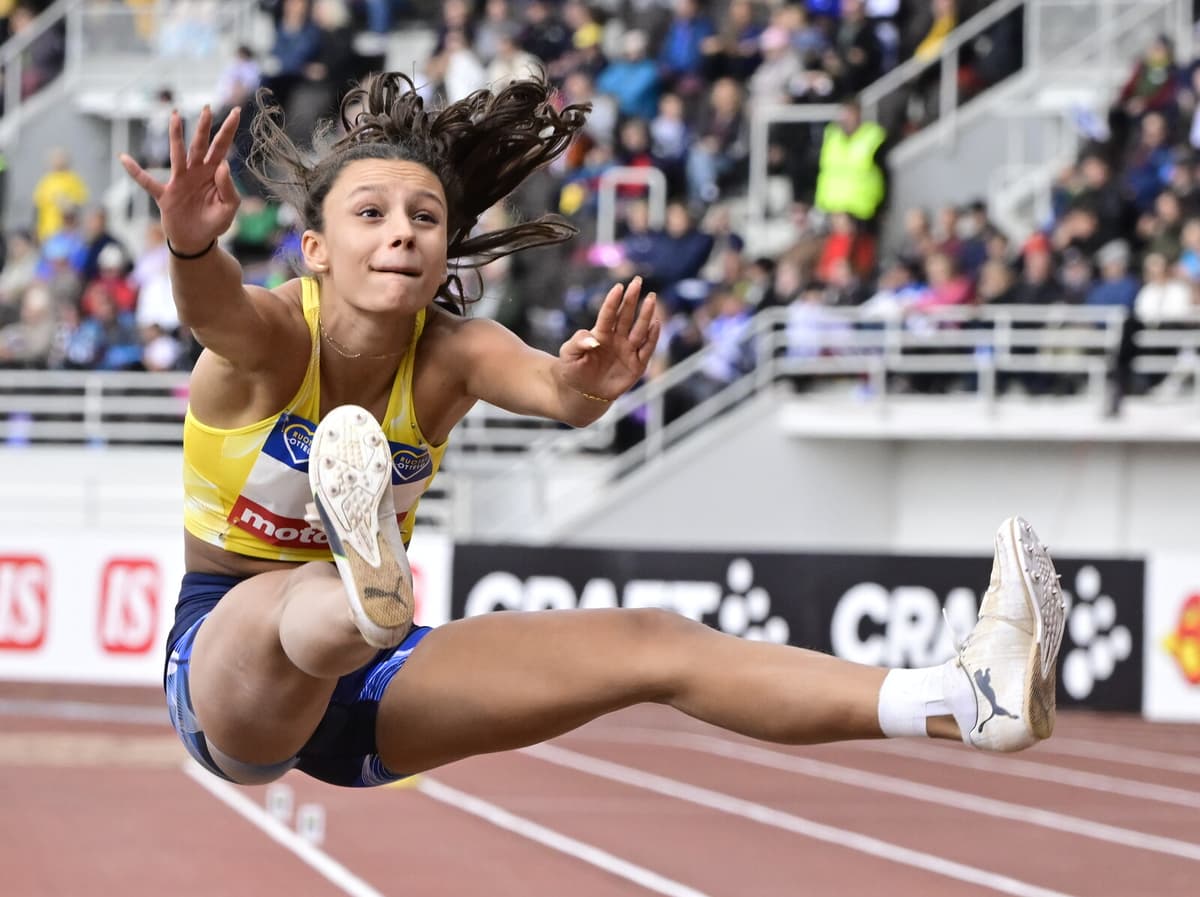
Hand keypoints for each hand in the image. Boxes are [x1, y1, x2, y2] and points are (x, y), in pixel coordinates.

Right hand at [119, 105, 241, 255]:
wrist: (196, 241)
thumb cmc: (214, 223)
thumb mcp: (228, 209)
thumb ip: (228, 188)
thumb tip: (224, 166)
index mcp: (213, 174)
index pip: (222, 148)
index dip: (228, 131)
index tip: (236, 111)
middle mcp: (196, 172)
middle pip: (200, 145)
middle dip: (204, 127)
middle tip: (207, 108)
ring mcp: (179, 181)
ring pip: (177, 154)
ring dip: (176, 136)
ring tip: (175, 116)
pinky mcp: (165, 194)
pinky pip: (147, 181)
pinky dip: (136, 172)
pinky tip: (124, 159)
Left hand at [560, 277, 659, 400]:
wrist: (581, 394)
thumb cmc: (572, 370)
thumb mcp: (568, 354)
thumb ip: (578, 341)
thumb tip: (595, 338)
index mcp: (600, 334)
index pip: (608, 314)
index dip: (613, 301)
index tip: (618, 287)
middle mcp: (617, 339)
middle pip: (626, 316)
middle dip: (632, 299)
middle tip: (637, 281)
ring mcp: (628, 351)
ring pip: (639, 329)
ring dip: (646, 314)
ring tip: (651, 298)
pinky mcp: (636, 366)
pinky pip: (646, 350)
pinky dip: (652, 337)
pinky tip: (655, 324)